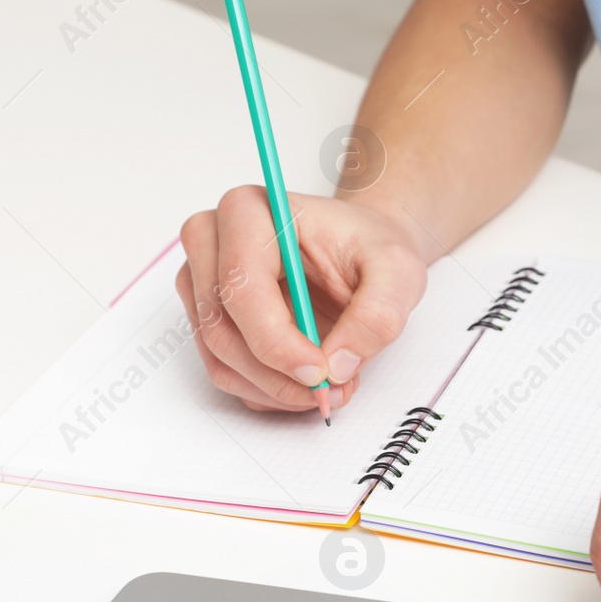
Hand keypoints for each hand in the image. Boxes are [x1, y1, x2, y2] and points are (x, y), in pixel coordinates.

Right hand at [177, 187, 425, 411]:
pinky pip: (227, 372)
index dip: (278, 343)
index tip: (322, 373)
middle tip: (332, 390)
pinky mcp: (209, 318)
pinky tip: (309, 382)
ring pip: (220, 360)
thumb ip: (377, 315)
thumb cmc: (368, 246)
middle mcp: (210, 243)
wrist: (360, 249)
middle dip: (278, 376)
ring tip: (332, 386)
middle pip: (221, 330)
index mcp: (247, 211)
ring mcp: (202, 283)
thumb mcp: (398, 270)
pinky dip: (268, 391)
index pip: (241, 289)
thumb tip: (338, 367)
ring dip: (275, 390)